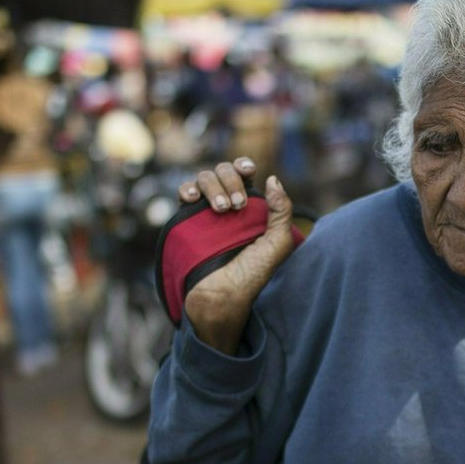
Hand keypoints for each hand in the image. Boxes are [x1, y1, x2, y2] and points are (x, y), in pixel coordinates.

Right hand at [177, 157, 296, 353]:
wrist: (221, 297)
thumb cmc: (252, 275)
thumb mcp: (278, 243)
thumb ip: (282, 210)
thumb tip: (272, 178)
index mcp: (251, 209)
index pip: (244, 174)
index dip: (244, 167)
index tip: (249, 171)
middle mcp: (227, 206)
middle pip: (223, 171)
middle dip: (231, 181)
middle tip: (236, 207)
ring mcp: (205, 212)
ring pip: (203, 178)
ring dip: (212, 187)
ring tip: (221, 211)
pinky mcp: (185, 220)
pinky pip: (182, 193)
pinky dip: (186, 189)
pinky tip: (191, 199)